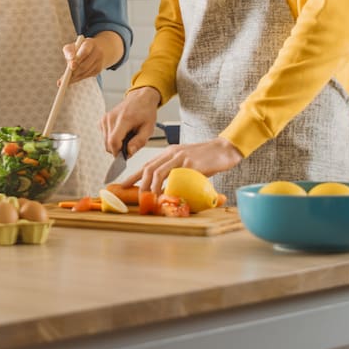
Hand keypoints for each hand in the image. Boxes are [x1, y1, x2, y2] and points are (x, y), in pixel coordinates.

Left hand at [59, 37, 102, 84]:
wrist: (97, 48)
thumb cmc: (80, 47)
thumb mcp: (73, 46)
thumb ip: (69, 52)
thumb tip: (69, 65)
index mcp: (90, 43)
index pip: (85, 51)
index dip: (78, 59)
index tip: (71, 65)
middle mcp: (97, 52)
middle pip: (84, 65)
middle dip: (74, 72)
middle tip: (64, 78)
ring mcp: (99, 62)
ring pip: (85, 72)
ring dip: (74, 77)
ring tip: (64, 81)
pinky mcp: (98, 70)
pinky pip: (86, 76)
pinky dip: (77, 79)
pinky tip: (70, 80)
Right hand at [100, 87, 159, 156]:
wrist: (140, 98)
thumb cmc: (145, 112)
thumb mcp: (148, 129)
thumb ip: (139, 142)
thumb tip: (129, 153)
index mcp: (124, 119)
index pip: (113, 141)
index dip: (118, 153)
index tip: (125, 156)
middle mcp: (111, 118)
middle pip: (108, 144)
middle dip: (118, 149)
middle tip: (130, 144)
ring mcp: (105, 118)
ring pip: (105, 142)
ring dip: (115, 144)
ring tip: (127, 136)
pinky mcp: (102, 120)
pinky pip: (104, 137)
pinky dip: (112, 139)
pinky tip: (121, 133)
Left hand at [121, 138, 242, 194]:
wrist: (225, 150)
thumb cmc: (207, 158)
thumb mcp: (187, 162)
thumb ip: (176, 171)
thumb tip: (167, 188)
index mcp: (169, 152)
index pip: (147, 164)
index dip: (134, 175)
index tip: (123, 185)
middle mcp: (172, 153)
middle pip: (149, 168)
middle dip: (138, 183)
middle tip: (136, 197)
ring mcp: (181, 158)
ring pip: (158, 172)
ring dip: (150, 187)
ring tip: (148, 199)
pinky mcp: (191, 164)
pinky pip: (174, 177)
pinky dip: (167, 187)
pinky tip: (165, 195)